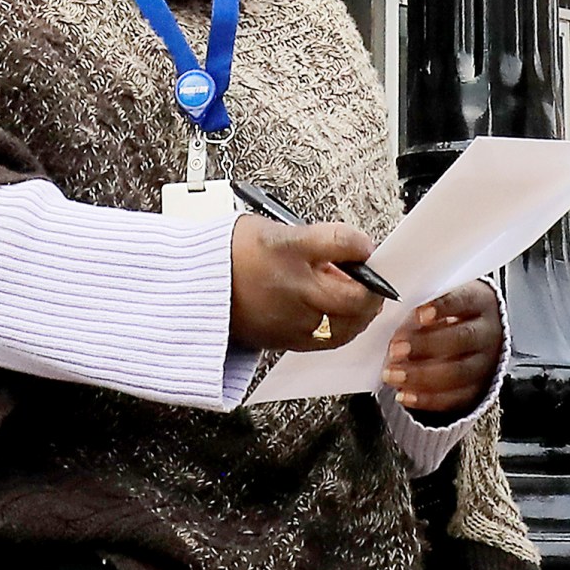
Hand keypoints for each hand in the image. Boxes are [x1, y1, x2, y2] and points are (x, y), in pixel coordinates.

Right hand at [229, 215, 385, 352]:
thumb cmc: (231, 256)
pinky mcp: (286, 340)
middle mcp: (293, 287)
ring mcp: (291, 319)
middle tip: (374, 282)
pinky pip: (327, 341)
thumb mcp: (271, 229)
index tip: (364, 247)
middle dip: (372, 290)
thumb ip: (314, 241)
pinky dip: (342, 329)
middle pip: (355, 296)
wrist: (195, 289)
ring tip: (361, 302)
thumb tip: (348, 250)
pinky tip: (341, 318)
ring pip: (347, 325)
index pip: (342, 242)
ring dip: (361, 314)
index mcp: (287, 248)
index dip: (361, 245)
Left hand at [382, 280, 501, 412]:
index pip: (465, 300)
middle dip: (426, 344)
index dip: (443, 307)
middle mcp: (488, 334)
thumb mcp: (441, 298)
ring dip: (420, 376)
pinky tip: (403, 395)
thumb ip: (419, 305)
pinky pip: (453, 399)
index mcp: (479, 302)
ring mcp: (485, 365)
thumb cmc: (449, 313)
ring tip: (391, 374)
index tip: (419, 314)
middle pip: (462, 338)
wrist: (477, 336)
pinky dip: (425, 399)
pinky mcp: (476, 390)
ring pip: (457, 373)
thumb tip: (387, 314)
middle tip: (395, 349)